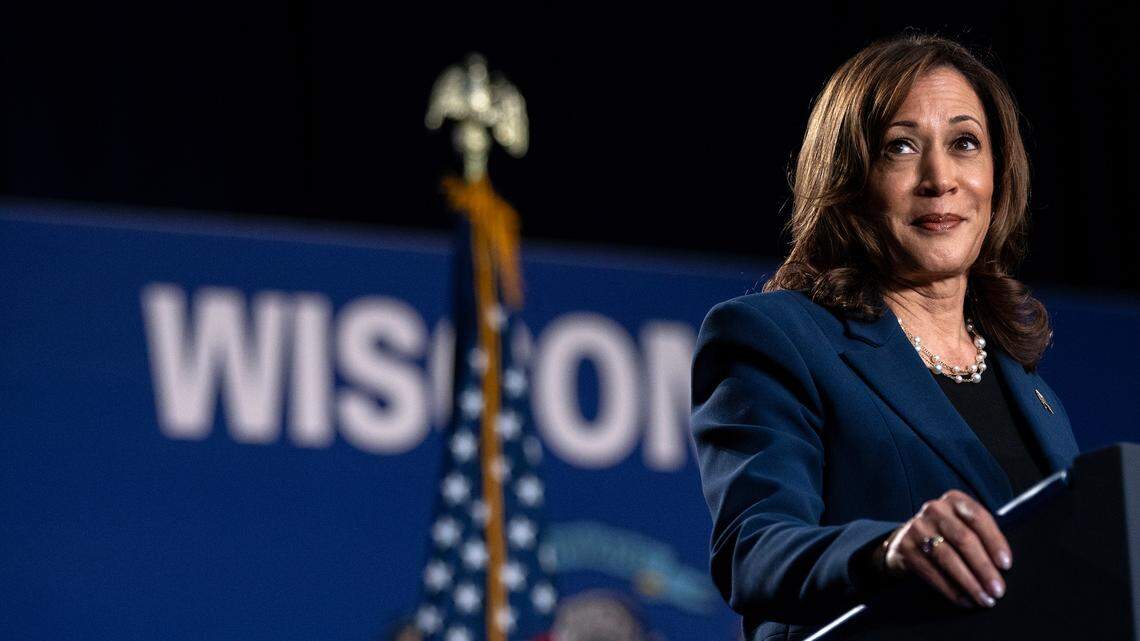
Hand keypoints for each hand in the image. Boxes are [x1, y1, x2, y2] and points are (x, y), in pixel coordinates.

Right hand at [878, 490, 1012, 607]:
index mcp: (955, 500)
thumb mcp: (963, 524)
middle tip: (997, 590)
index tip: (1006, 565)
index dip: (994, 542)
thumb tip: (1004, 567)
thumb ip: (982, 535)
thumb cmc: (948, 535)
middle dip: (984, 568)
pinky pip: (931, 571)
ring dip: (969, 582)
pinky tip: (964, 600)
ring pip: (948, 557)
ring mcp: (917, 527)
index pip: (978, 518)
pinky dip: (950, 589)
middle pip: (964, 539)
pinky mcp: (906, 547)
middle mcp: (935, 509)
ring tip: (983, 598)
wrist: (908, 539)